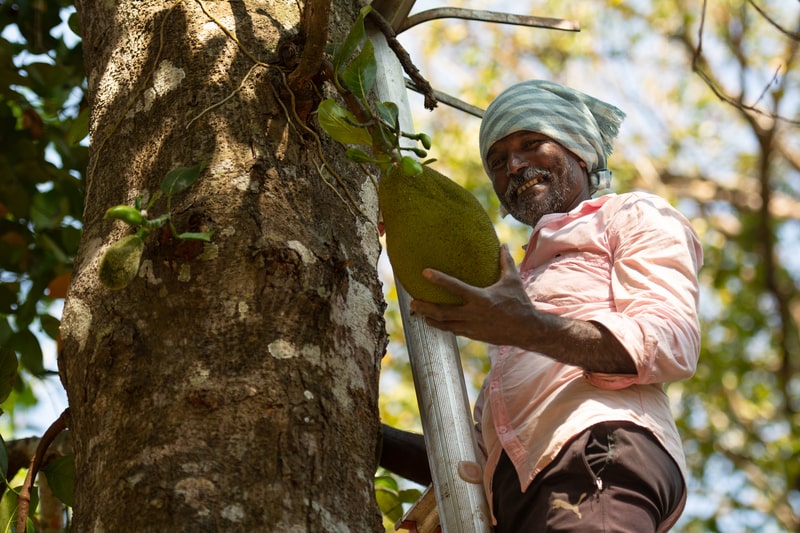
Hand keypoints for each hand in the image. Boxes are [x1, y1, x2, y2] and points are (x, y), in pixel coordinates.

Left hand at [410, 245, 538, 345]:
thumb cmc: (519, 303)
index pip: (455, 287)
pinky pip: (453, 330)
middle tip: (413, 301)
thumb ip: (505, 263)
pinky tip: (435, 321)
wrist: (527, 330)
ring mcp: (472, 327)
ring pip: (445, 325)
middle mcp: (473, 314)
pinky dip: (443, 326)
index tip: (424, 272)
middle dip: (425, 307)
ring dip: (430, 319)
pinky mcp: (473, 335)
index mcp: (481, 298)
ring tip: (419, 313)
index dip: (439, 279)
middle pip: (443, 312)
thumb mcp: (513, 281)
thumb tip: (504, 245)